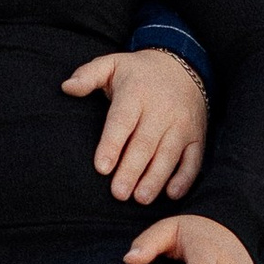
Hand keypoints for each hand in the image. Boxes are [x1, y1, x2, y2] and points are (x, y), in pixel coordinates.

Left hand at [64, 46, 206, 201]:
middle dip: (132, 170)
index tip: (101, 167)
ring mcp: (182, 124)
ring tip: (140, 198)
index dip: (112, 145)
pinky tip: (172, 194)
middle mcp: (161, 110)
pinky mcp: (196, 136)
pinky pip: (193, 159)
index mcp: (136, 93)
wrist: (182, 66)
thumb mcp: (111, 64)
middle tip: (118, 193)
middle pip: (145, 143)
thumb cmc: (138, 72)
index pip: (122, 121)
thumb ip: (87, 75)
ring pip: (168, 154)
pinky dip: (185, 178)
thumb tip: (66, 87)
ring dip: (155, 178)